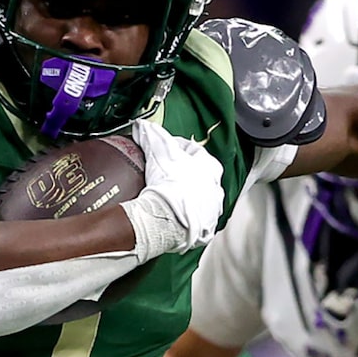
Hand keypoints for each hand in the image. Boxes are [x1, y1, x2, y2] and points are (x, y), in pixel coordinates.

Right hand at [125, 122, 225, 257]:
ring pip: (203, 201)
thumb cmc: (168, 183)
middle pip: (202, 177)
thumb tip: (141, 126)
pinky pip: (198, 223)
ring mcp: (212, 210)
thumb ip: (150, 136)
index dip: (180, 149)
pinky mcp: (205, 230)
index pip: (196, 152)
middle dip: (188, 176)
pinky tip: (177, 219)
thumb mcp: (158, 152)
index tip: (167, 152)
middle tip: (170, 177)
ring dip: (191, 200)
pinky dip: (189, 220)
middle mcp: (216, 188)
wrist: (167, 218)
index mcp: (210, 167)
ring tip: (174, 201)